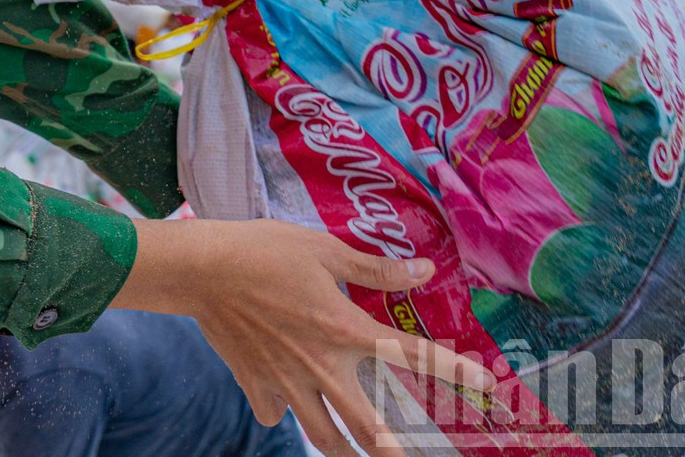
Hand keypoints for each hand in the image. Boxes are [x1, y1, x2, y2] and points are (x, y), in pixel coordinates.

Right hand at [115, 219, 494, 456]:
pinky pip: (275, 413)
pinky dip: (283, 415)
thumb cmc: (261, 250)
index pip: (411, 355)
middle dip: (395, 453)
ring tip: (358, 454)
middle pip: (368, 428)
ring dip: (345, 451)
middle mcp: (321, 365)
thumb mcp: (322, 249)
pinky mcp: (255, 384)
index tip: (486, 386)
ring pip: (323, 436)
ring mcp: (287, 381)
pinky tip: (286, 407)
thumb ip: (374, 268)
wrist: (199, 269)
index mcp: (344, 328)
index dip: (454, 371)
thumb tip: (422, 271)